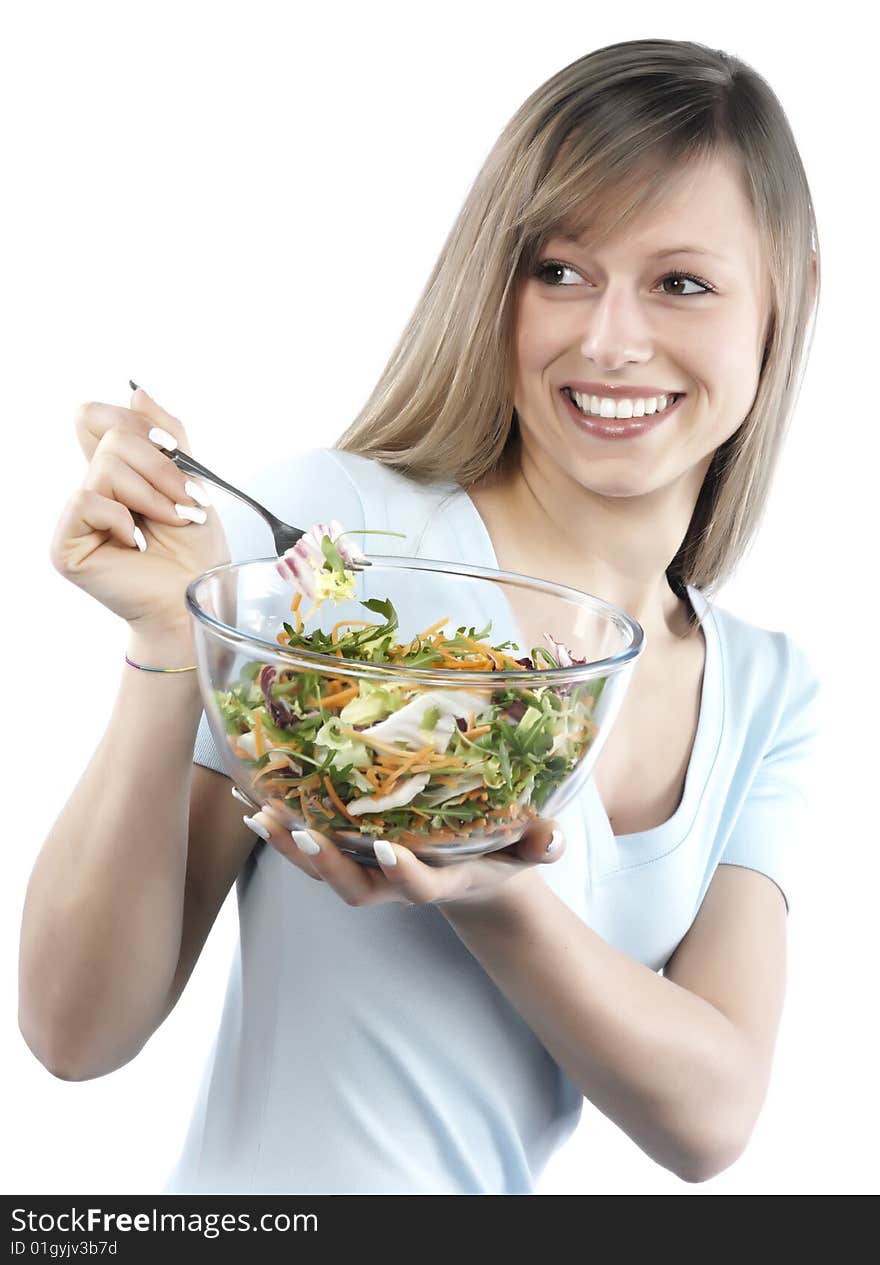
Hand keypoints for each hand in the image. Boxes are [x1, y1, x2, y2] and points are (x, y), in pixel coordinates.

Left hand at [242, 802, 564, 911]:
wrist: (471, 875)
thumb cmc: (499, 855)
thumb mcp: (526, 850)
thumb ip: (540, 845)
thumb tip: (554, 838)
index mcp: (440, 880)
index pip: (418, 887)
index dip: (403, 874)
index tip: (389, 849)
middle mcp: (395, 883)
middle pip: (352, 886)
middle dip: (325, 864)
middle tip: (301, 834)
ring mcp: (368, 871)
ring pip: (321, 869)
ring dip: (288, 845)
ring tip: (259, 813)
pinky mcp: (349, 854)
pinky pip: (309, 847)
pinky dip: (280, 827)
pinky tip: (249, 798)